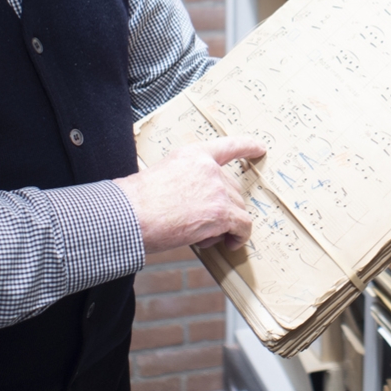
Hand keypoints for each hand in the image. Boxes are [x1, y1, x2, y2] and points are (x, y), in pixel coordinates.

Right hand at [113, 136, 266, 254]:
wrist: (130, 215)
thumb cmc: (137, 201)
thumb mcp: (163, 175)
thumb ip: (186, 181)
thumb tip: (195, 203)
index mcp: (193, 154)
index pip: (227, 146)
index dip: (247, 147)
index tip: (260, 148)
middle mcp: (210, 169)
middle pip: (233, 188)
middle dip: (224, 207)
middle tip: (203, 223)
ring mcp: (218, 190)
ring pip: (237, 209)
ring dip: (225, 224)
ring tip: (202, 235)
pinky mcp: (222, 213)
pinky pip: (243, 225)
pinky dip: (239, 236)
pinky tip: (230, 244)